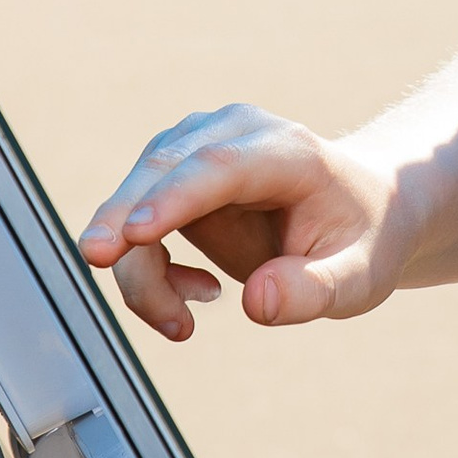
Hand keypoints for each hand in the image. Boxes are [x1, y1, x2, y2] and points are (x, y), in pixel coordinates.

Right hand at [77, 105, 395, 340]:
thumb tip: (255, 302)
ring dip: (142, 271)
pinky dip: (146, 268)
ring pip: (137, 200)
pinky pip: (135, 220)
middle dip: (122, 219)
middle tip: (96, 261)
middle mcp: (234, 133)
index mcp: (288, 152)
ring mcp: (197, 146)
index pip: (221, 167)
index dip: (175, 198)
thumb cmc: (361, 238)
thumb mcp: (361, 278)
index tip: (136, 234)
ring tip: (182, 325)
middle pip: (163, 172)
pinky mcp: (173, 170)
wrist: (360, 207)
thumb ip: (315, 291)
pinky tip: (197, 293)